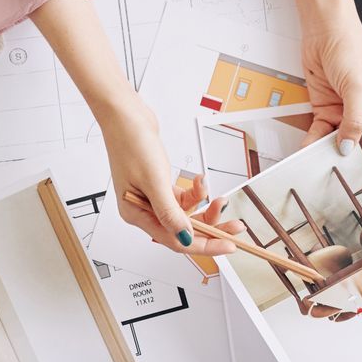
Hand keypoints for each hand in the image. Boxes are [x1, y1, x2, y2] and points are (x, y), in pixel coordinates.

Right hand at [103, 95, 240, 258]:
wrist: (126, 116)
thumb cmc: (131, 145)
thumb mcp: (154, 182)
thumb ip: (170, 212)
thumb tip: (184, 237)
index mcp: (136, 214)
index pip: (173, 240)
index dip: (203, 245)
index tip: (226, 245)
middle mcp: (143, 210)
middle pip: (182, 229)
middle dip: (210, 228)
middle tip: (234, 226)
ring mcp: (152, 198)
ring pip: (185, 214)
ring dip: (204, 206)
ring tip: (219, 198)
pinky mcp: (159, 186)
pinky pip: (183, 198)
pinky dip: (195, 191)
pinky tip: (199, 180)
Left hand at [283, 0, 361, 152]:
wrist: (323, 30)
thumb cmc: (350, 48)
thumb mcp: (356, 87)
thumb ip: (354, 120)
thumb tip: (349, 146)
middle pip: (358, 137)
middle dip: (349, 153)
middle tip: (340, 174)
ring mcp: (344, 108)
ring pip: (337, 137)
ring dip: (327, 149)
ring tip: (319, 167)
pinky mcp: (326, 107)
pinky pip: (320, 130)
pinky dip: (313, 140)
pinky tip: (307, 151)